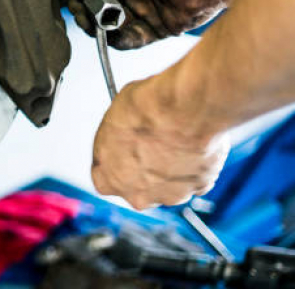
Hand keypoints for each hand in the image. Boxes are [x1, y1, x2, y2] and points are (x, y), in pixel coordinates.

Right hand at [50, 0, 259, 48]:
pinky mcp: (153, 28)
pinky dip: (115, 39)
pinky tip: (113, 28)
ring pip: (102, 24)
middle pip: (87, 3)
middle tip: (79, 1)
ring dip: (92, 23)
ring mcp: (138, 7)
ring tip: (96, 14)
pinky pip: (125, 40)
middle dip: (77, 5)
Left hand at [91, 76, 230, 209]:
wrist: (184, 109)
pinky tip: (191, 144)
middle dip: (142, 168)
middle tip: (149, 143)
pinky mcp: (200, 187)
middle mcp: (139, 195)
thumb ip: (114, 138)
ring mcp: (172, 194)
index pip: (104, 178)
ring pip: (168, 184)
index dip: (113, 161)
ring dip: (169, 168)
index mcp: (110, 180)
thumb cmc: (145, 111)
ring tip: (173, 139)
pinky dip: (193, 165)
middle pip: (137, 186)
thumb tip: (120, 133)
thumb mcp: (112, 119)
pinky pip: (194, 178)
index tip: (119, 148)